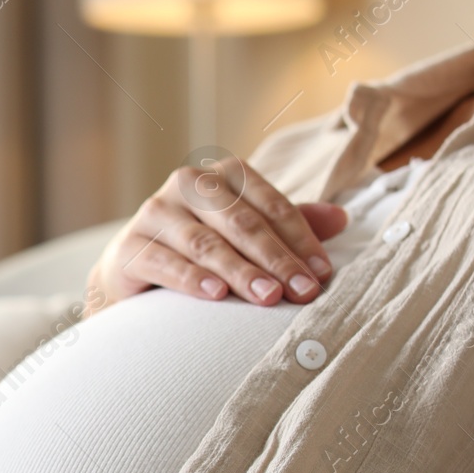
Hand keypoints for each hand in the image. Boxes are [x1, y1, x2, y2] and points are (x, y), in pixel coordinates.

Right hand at [84, 156, 348, 316]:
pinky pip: (166, 262)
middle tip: (302, 291)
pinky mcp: (131, 246)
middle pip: (242, 222)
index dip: (300, 239)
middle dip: (277, 259)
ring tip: (268, 297)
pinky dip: (193, 279)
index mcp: (223, 175)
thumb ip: (289, 225)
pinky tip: (216, 295)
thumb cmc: (199, 248)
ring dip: (241, 272)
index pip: (271, 204)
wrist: (133, 269)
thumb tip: (342, 218)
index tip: (321, 274)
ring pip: (207, 243)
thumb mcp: (245, 233)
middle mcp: (188, 183)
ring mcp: (156, 212)